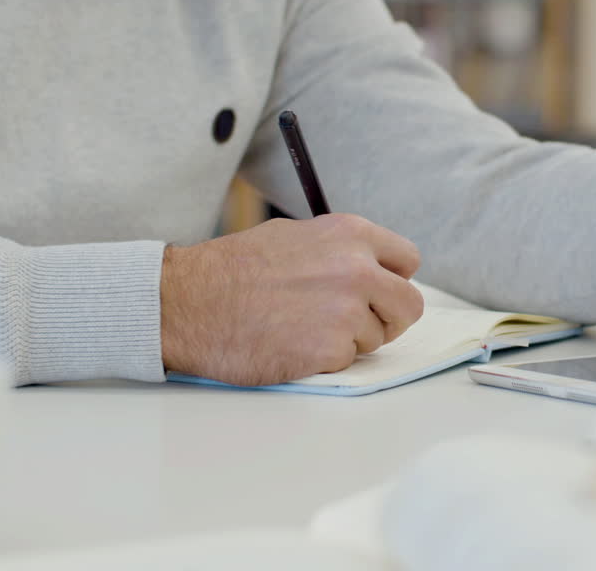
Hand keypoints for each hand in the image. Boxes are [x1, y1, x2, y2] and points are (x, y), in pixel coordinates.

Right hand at [159, 214, 424, 385]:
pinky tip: (291, 345)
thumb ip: (340, 251)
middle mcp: (357, 269)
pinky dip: (324, 361)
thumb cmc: (232, 270)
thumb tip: (370, 268)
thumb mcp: (295, 236)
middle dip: (387, 318)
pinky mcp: (330, 350)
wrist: (187, 302)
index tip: (377, 292)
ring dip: (348, 341)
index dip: (392, 280)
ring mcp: (346, 312)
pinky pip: (346, 362)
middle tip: (355, 324)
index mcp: (351, 234)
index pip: (408, 261)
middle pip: (408, 306)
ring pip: (376, 338)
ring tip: (302, 328)